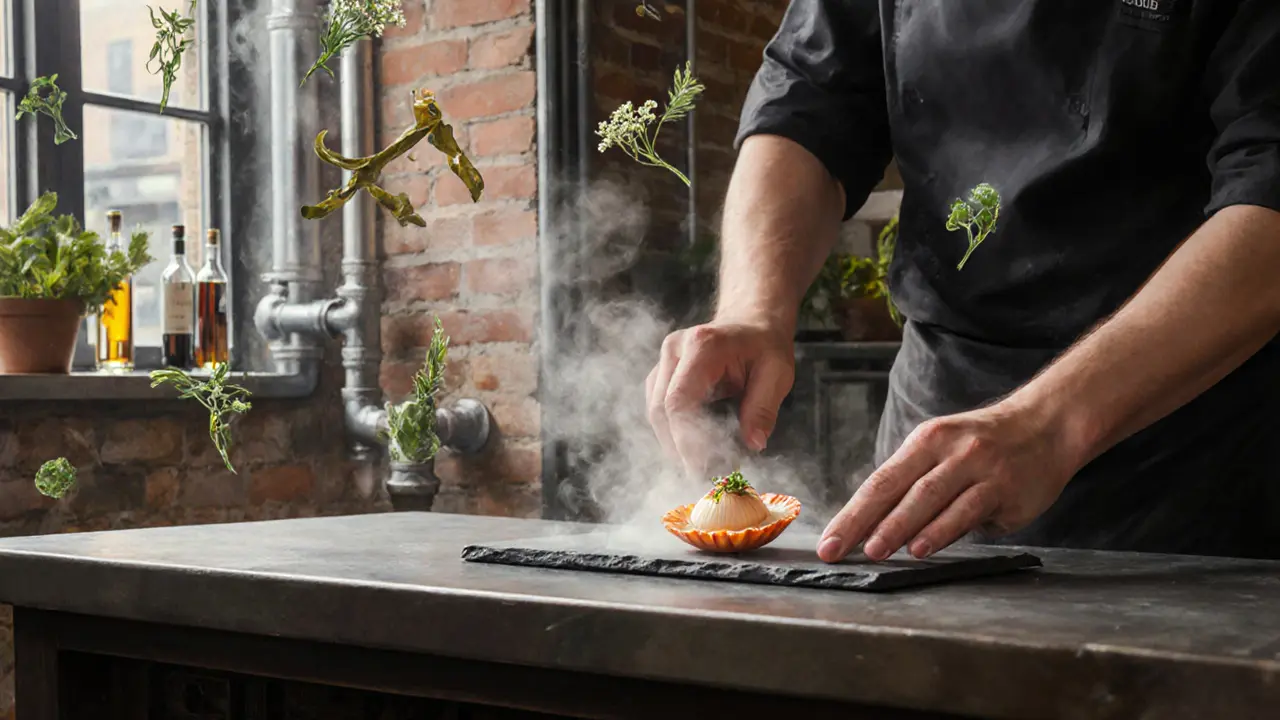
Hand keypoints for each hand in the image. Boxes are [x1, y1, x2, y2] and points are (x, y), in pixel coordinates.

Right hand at [645, 319, 794, 476]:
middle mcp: (675, 349)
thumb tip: (753, 444)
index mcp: (702, 346)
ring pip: (654, 411)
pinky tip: (691, 448)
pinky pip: (658, 407)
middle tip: (703, 475)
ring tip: (699, 466)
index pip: (678, 401)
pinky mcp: (662, 372)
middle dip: (678, 447)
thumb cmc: (765, 346)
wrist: (751, 321)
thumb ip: (764, 408)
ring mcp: (664, 359)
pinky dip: (672, 431)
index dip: (685, 440)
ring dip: (672, 442)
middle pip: (660, 408)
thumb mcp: (777, 373)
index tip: (701, 470)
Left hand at [816, 400, 1082, 562]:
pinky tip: (922, 548)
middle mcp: (947, 450)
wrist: (1047, 425)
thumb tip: (876, 528)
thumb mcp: (945, 452)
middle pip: (895, 489)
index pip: (879, 481)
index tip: (829, 542)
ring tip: (875, 550)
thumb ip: (916, 485)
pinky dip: (941, 531)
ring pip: (929, 498)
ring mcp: (977, 466)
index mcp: (925, 441)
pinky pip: (966, 511)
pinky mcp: (1003, 487)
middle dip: (862, 522)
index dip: (851, 514)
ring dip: (899, 527)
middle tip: (838, 550)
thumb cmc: (986, 446)